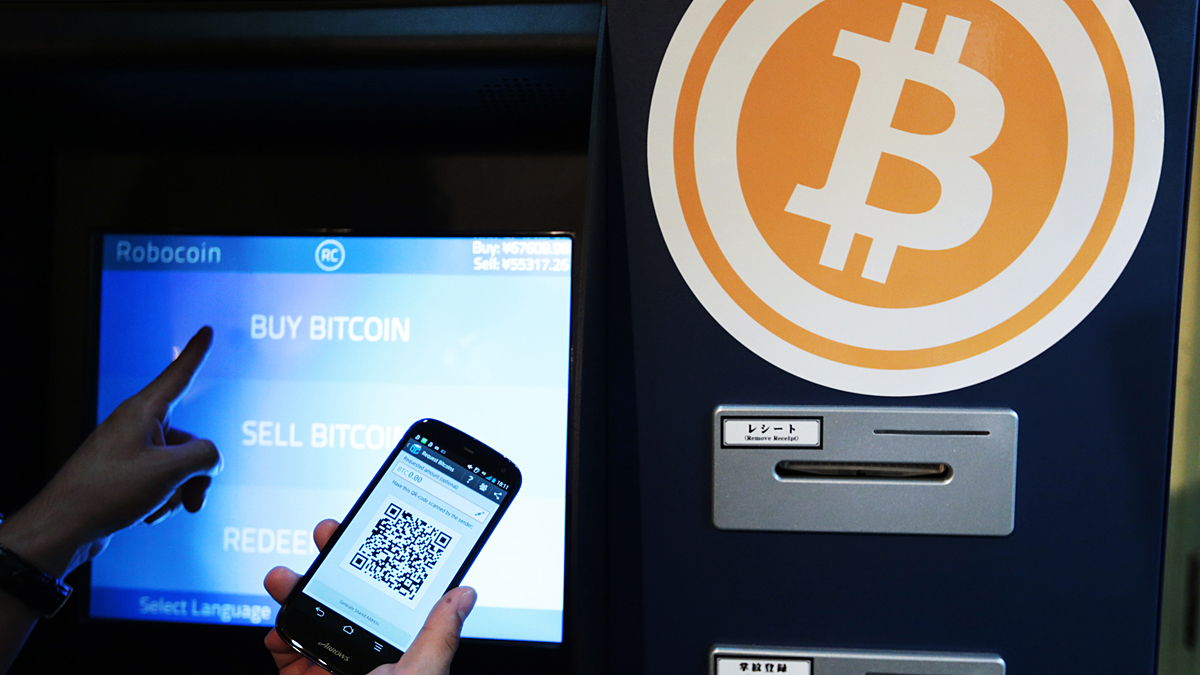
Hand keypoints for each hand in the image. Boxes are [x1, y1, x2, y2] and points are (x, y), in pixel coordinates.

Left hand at [0, 326, 221, 577]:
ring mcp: (129, 450)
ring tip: (165, 509)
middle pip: (189, 439)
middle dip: (197, 471)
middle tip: (193, 498)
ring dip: (181, 490)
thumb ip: (205, 456)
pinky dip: (163, 497)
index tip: (207, 330)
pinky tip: (150, 515)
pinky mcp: (124, 474)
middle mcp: (136, 426)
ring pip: (177, 464)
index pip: (179, 375)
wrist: (64, 527)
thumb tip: (209, 460)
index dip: (197, 353)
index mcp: (143, 412)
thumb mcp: (170, 472)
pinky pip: (160, 479)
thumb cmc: (109, 492)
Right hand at [264, 519, 476, 674]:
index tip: (370, 532)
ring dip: (296, 596)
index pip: (395, 597)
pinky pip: (288, 658)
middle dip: (332, 565)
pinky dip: (278, 639)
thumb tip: (465, 594)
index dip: (382, 562)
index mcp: (406, 654)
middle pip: (348, 600)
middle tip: (325, 536)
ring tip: (284, 579)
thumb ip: (439, 636)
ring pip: (313, 623)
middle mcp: (371, 661)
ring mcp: (336, 674)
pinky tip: (277, 630)